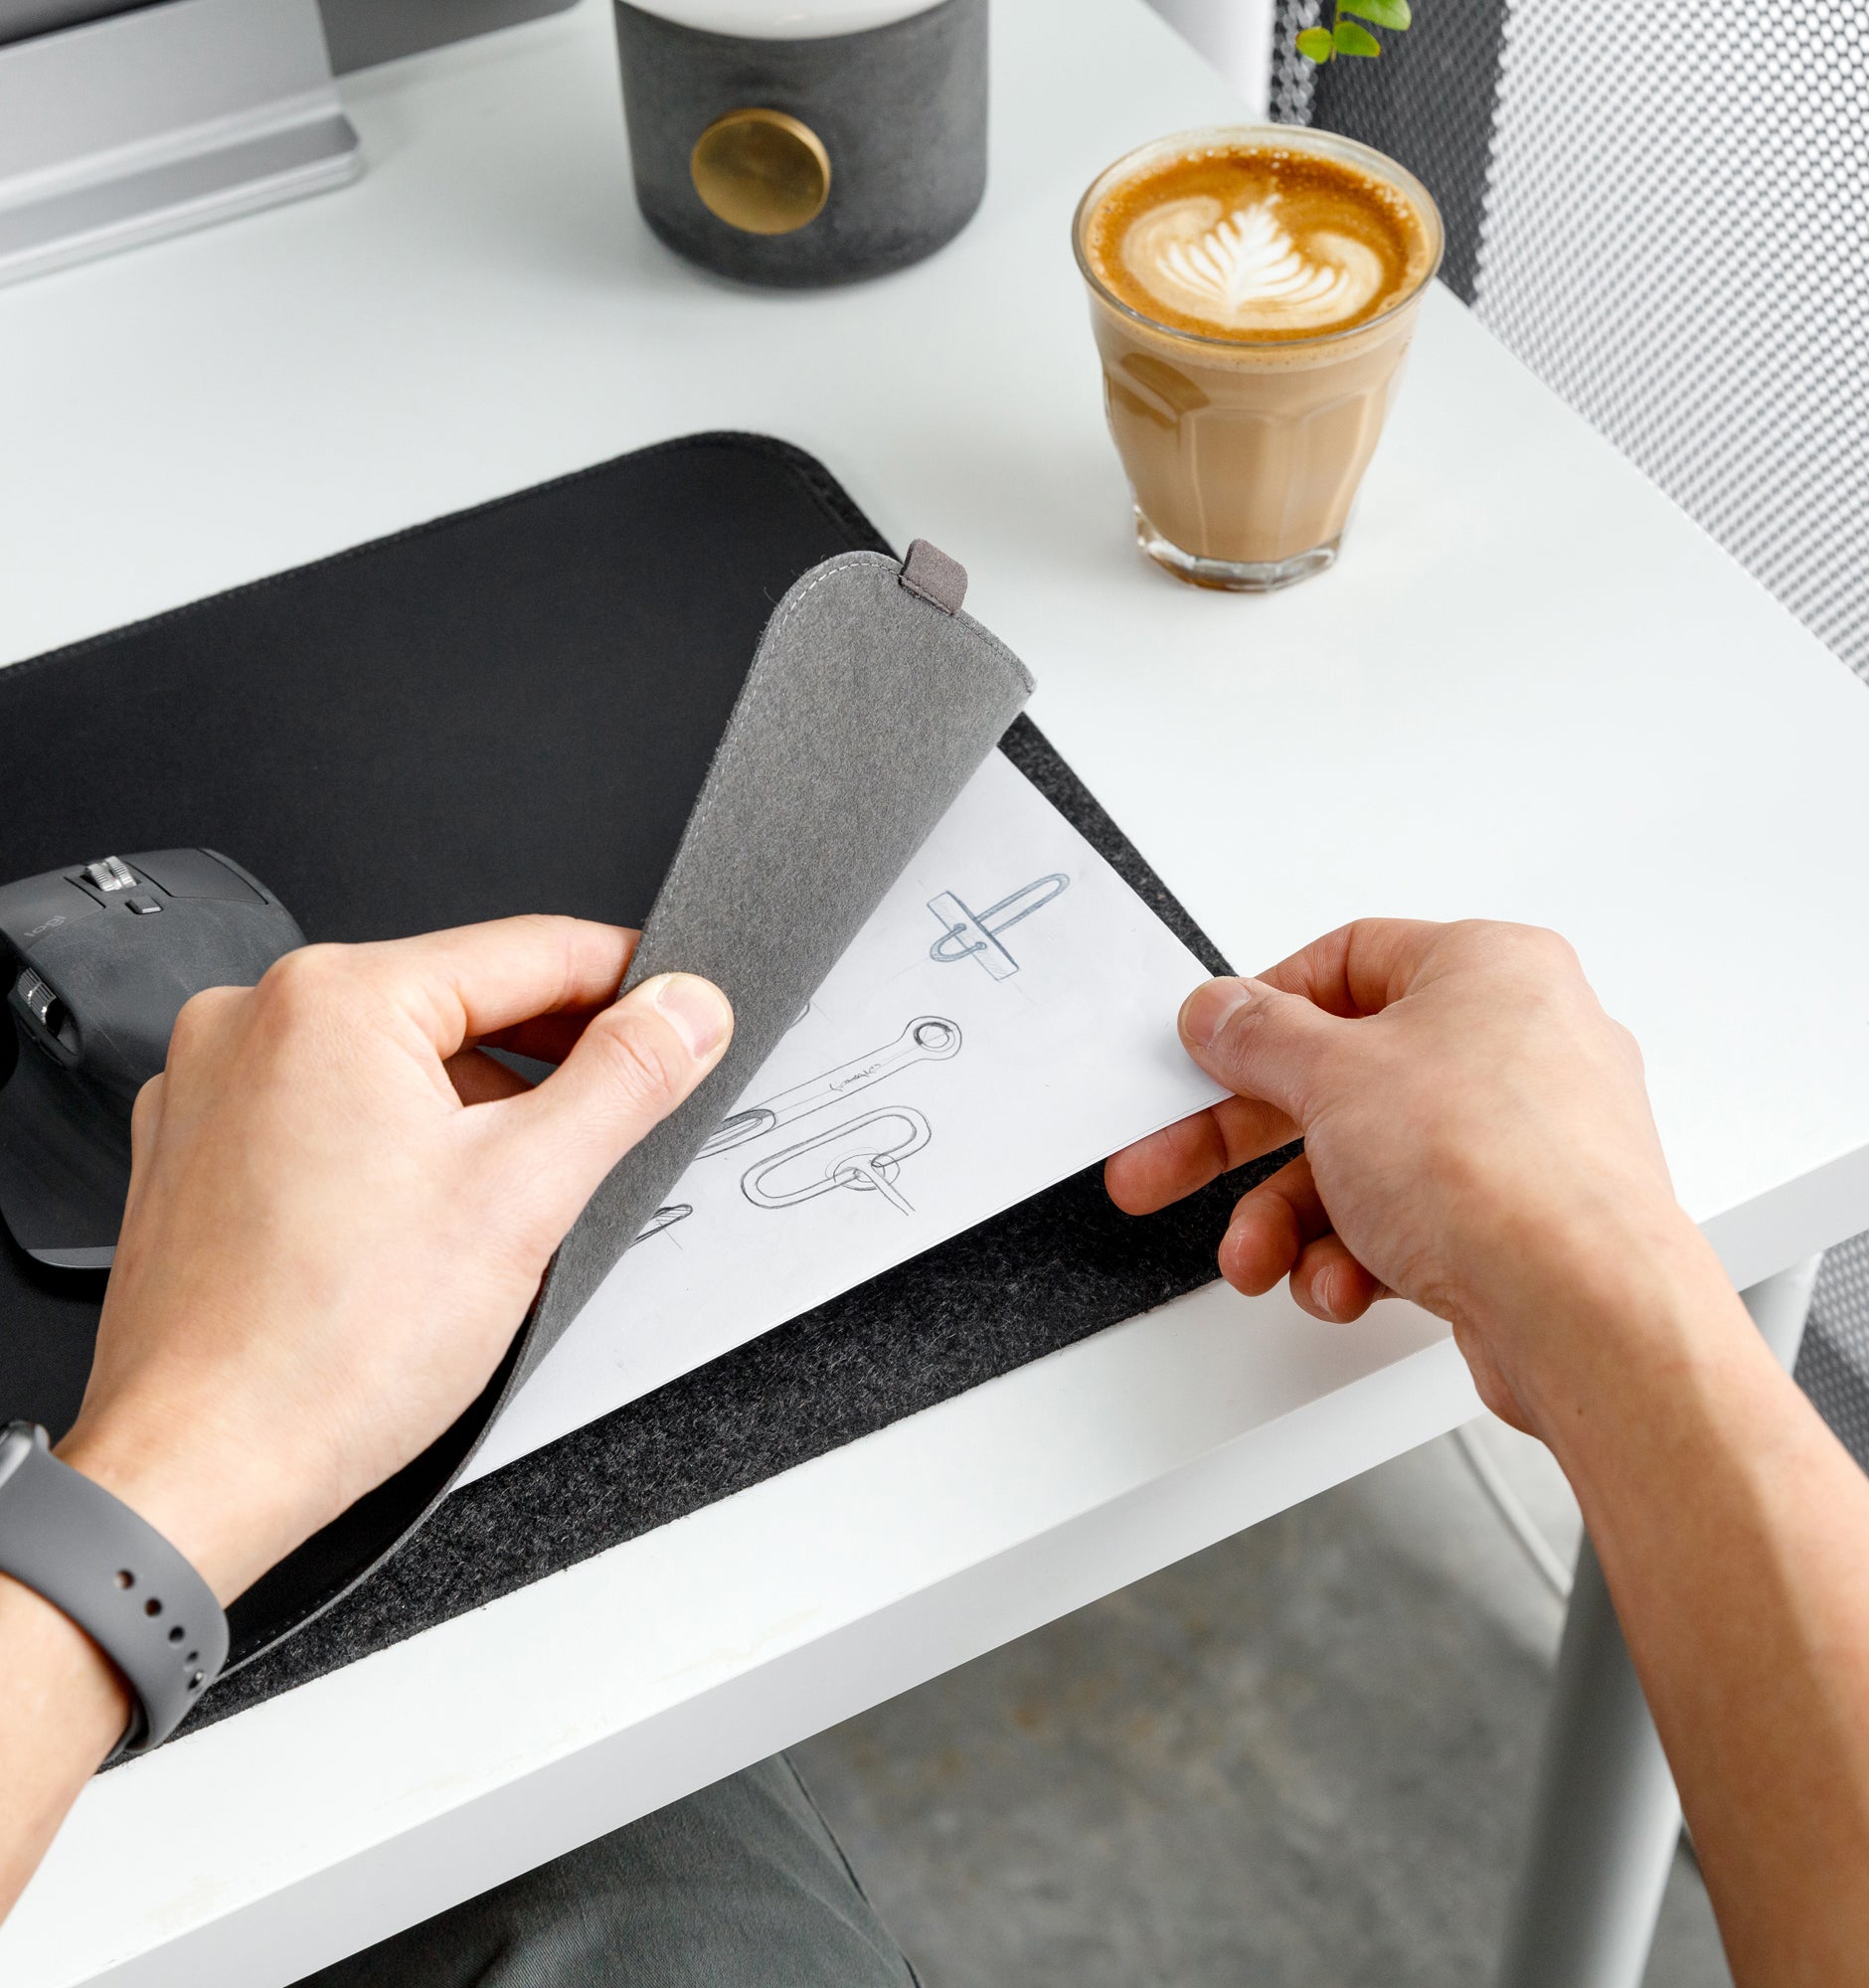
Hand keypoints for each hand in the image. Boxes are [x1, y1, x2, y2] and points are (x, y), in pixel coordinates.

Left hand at [55, 916, 732, 1602]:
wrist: (198, 1474)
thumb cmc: (324, 1352)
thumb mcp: (527, 1194)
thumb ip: (627, 1078)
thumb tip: (683, 1007)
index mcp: (332, 999)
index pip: (531, 950)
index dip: (630, 983)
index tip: (680, 1015)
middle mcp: (252, 1022)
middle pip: (460, 1006)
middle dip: (550, 1064)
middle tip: (619, 1127)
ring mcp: (211, 1089)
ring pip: (394, 1066)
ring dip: (471, 1114)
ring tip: (507, 1212)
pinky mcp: (196, 1155)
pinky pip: (327, 1114)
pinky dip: (392, 1150)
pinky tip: (422, 1231)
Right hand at [1106, 919, 1697, 1438]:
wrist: (1585, 1312)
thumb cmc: (1498, 1172)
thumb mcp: (1330, 1077)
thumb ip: (1258, 1037)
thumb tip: (1223, 1011)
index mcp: (1489, 968)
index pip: (1345, 962)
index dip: (1261, 1013)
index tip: (1207, 1057)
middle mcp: (1519, 1042)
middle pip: (1340, 1079)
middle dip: (1245, 1142)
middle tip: (1169, 1168)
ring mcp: (1528, 1138)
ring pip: (1370, 1165)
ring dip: (1295, 1219)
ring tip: (1260, 1259)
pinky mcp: (1525, 1221)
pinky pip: (1414, 1223)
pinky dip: (1361, 1254)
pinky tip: (1343, 1282)